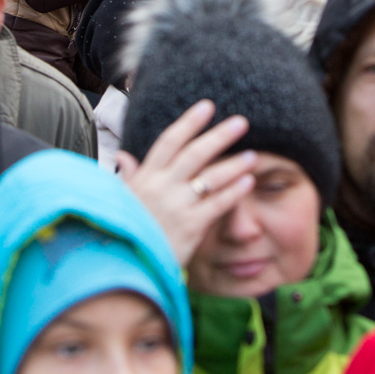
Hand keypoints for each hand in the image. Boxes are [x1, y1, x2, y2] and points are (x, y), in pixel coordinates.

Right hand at [116, 100, 257, 264]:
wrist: (123, 267)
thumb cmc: (125, 232)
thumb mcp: (122, 200)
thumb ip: (128, 177)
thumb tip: (124, 157)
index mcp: (146, 177)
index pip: (170, 141)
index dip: (189, 122)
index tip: (207, 106)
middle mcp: (161, 187)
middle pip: (195, 153)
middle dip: (219, 136)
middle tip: (241, 122)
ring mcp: (176, 206)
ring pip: (209, 177)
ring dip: (233, 164)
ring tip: (252, 155)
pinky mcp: (190, 227)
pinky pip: (217, 204)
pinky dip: (234, 192)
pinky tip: (248, 182)